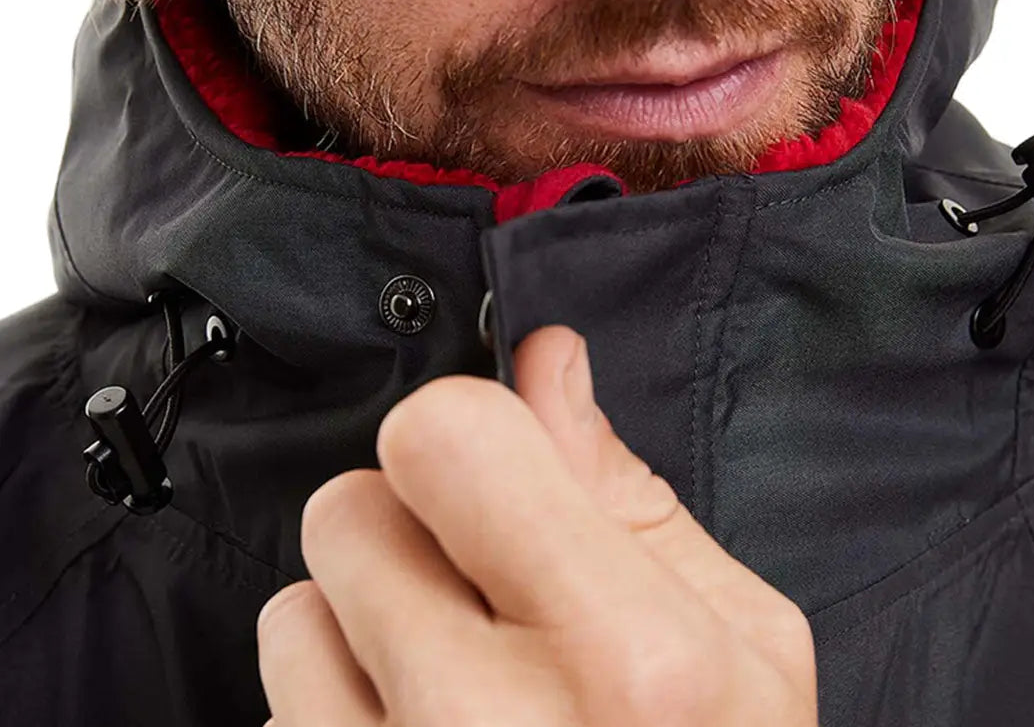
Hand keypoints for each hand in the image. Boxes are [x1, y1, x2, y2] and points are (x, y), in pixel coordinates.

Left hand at [257, 325, 817, 725]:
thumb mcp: (735, 641)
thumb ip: (622, 487)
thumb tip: (546, 359)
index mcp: (628, 661)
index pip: (442, 438)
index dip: (462, 432)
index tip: (493, 468)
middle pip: (348, 511)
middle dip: (411, 527)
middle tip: (484, 588)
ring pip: (293, 613)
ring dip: (363, 625)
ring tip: (454, 682)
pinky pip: (282, 715)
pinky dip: (338, 712)